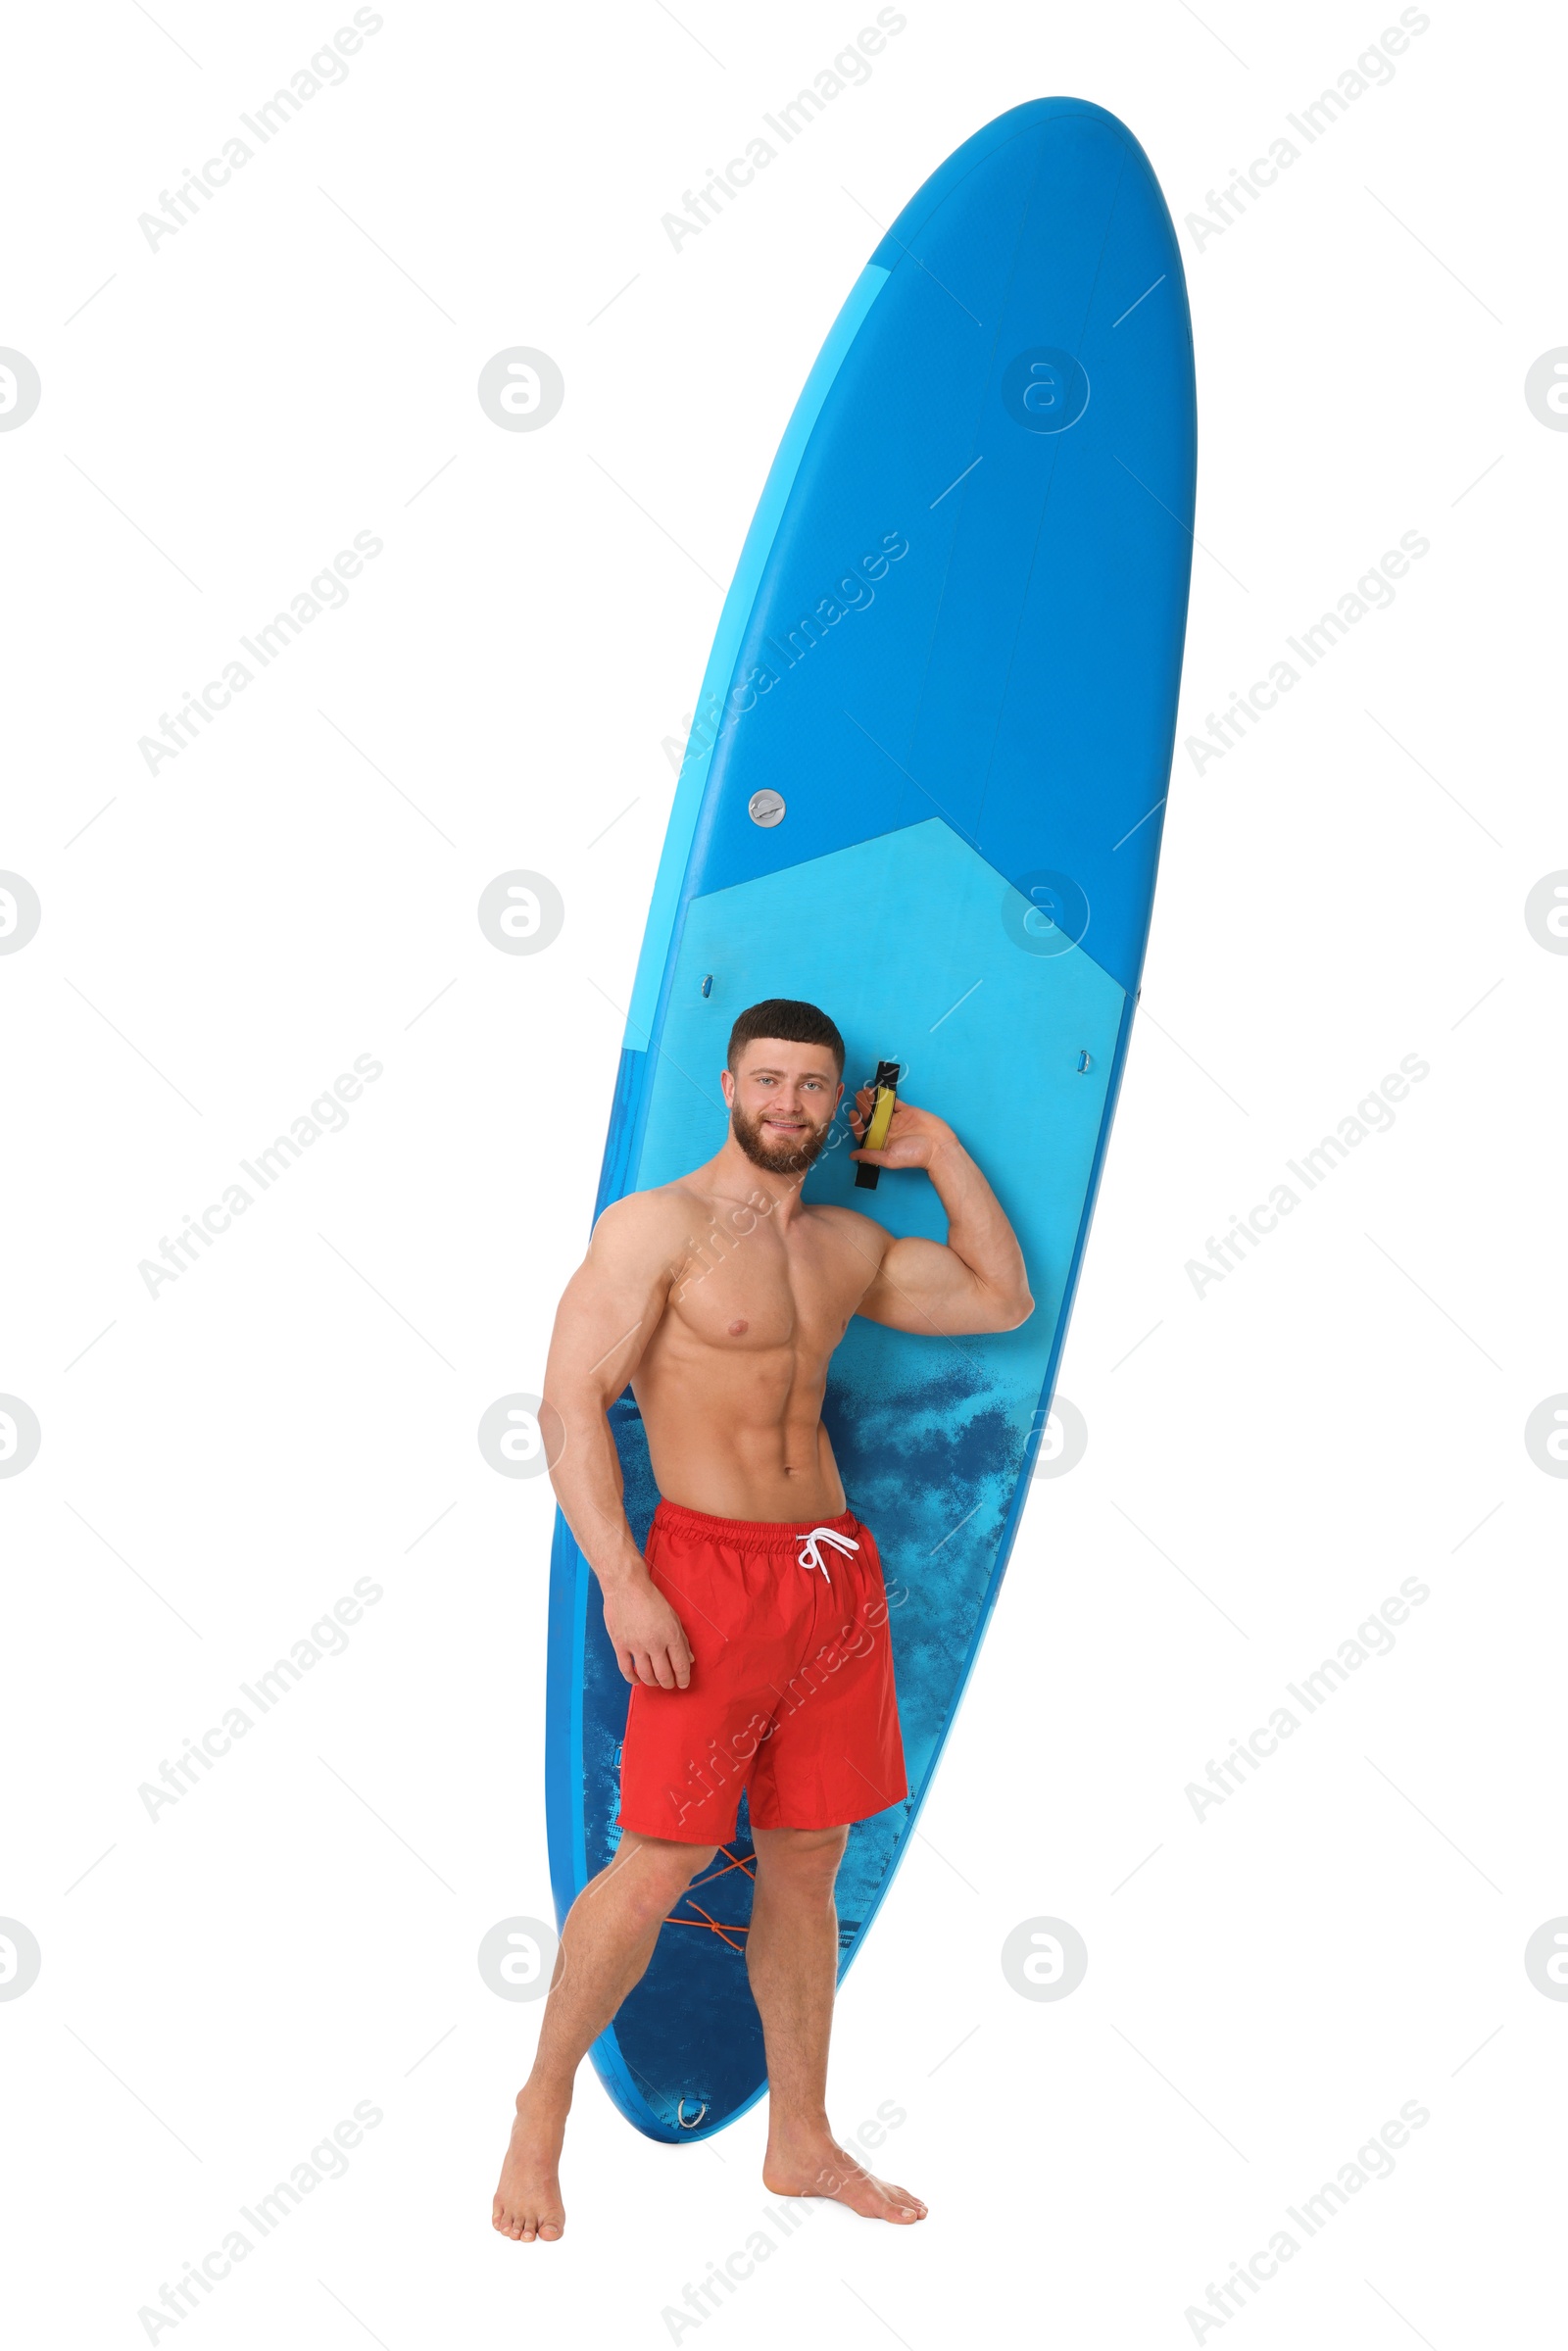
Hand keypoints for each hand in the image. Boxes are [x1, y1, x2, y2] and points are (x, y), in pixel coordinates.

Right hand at [603, 1570, 693, 1688]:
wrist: (626, 1586)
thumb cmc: (651, 1598)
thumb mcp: (673, 1616)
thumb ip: (682, 1640)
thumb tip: (689, 1659)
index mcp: (671, 1635)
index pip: (680, 1665)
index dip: (683, 1678)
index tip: (683, 1684)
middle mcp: (654, 1643)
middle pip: (664, 1674)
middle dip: (669, 1683)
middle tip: (669, 1684)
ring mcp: (636, 1646)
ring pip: (646, 1675)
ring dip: (653, 1682)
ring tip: (655, 1682)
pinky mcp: (620, 1645)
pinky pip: (626, 1669)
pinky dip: (632, 1678)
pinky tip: (637, 1680)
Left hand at [849, 1087, 954, 1173]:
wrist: (937, 1146)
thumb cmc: (914, 1155)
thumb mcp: (889, 1158)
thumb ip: (871, 1155)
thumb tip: (852, 1156)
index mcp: (881, 1142)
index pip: (865, 1132)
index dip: (857, 1124)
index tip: (852, 1114)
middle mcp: (887, 1131)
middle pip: (871, 1118)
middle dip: (863, 1108)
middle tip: (857, 1097)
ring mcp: (897, 1120)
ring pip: (880, 1109)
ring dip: (872, 1101)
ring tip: (864, 1091)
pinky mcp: (906, 1111)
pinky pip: (894, 1103)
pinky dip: (886, 1097)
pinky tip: (877, 1091)